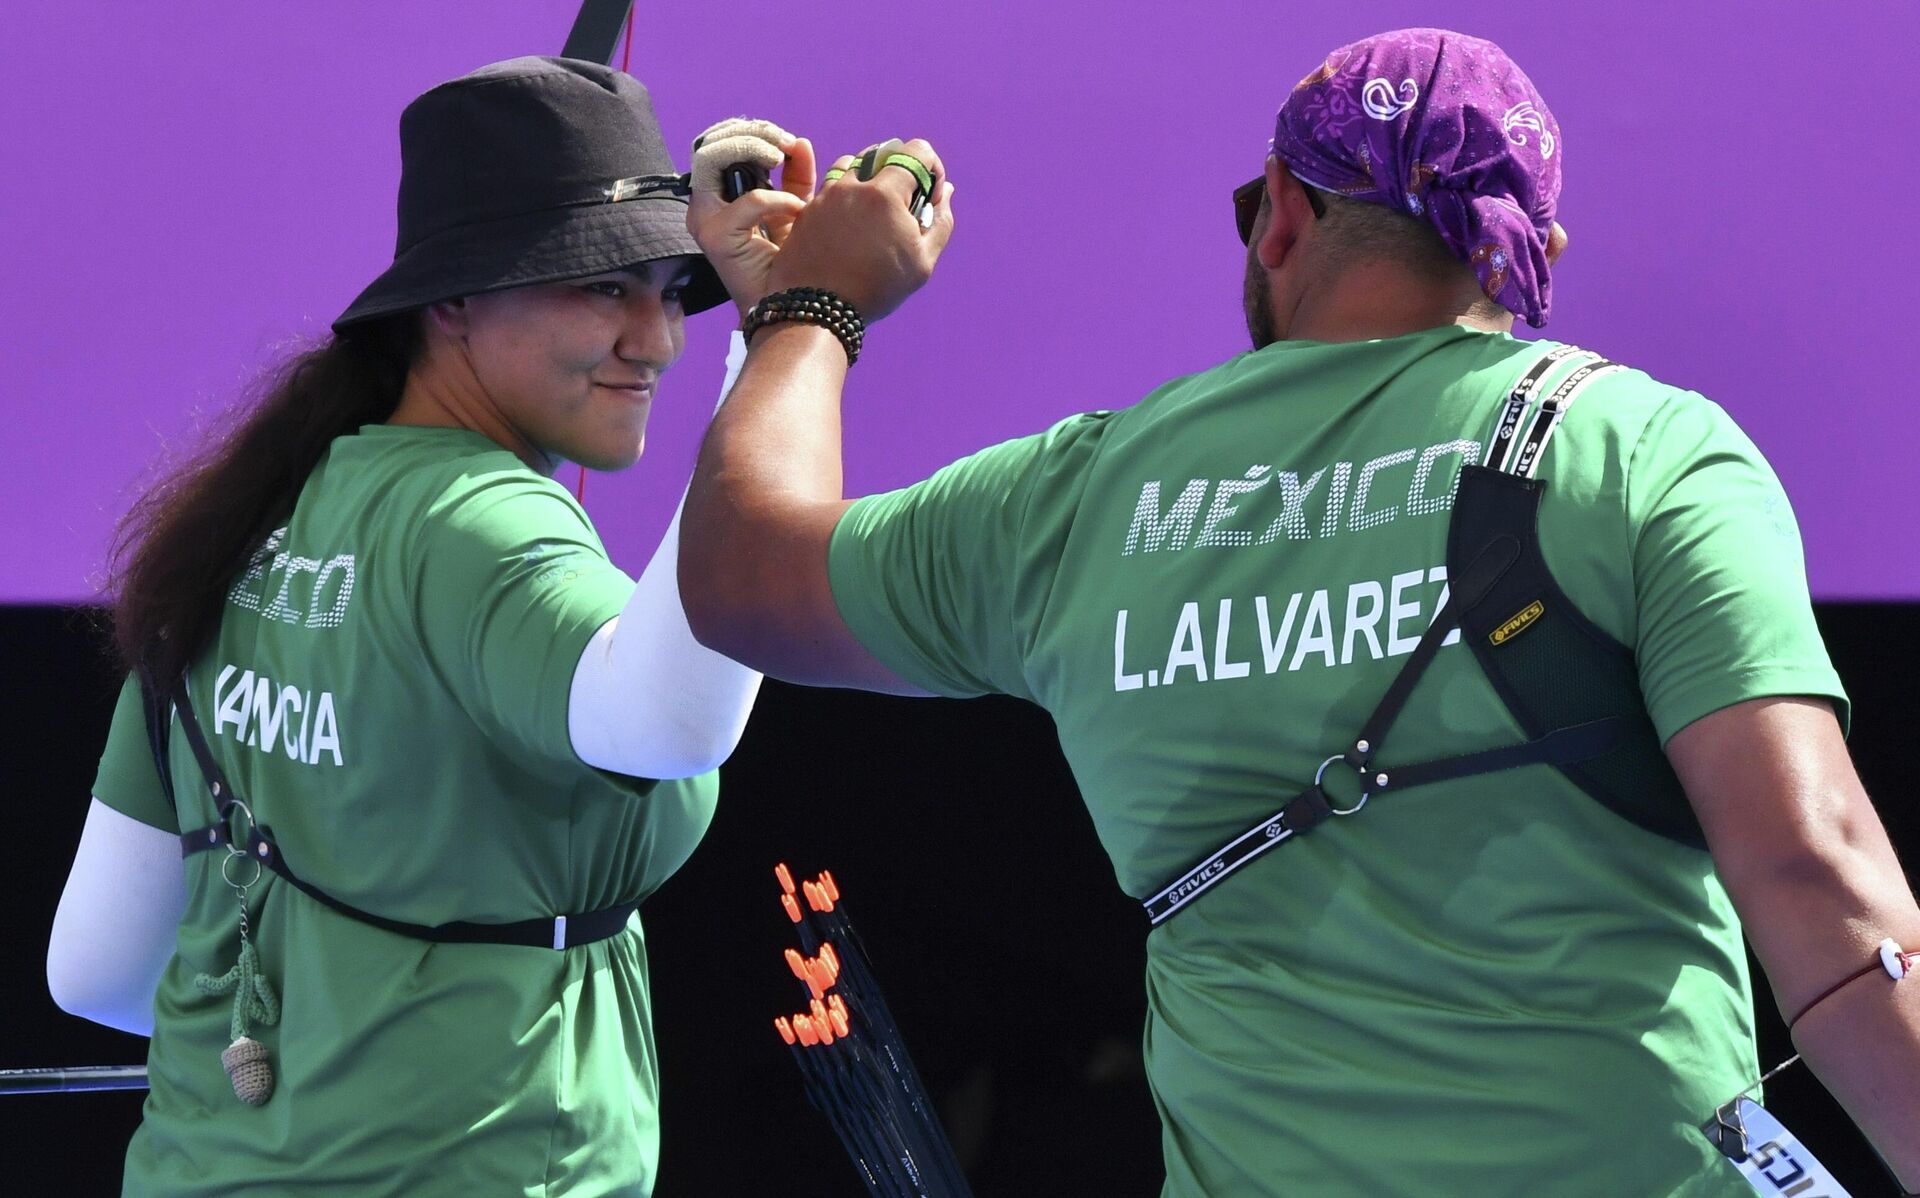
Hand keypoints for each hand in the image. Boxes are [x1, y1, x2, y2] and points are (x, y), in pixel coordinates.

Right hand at [686, 135, 816, 322]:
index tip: (786, 140)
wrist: (790, 306)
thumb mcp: (797, 208)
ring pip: (711, 157)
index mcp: (719, 196)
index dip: (751, 133)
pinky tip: (797, 211)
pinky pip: (748, 201)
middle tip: (783, 142)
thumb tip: (800, 143)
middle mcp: (704, 205)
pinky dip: (777, 199)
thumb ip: (796, 175)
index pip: (718, 144)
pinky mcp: (714, 237)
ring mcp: (704, 221)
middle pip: (711, 144)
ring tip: (781, 157)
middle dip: (750, 134)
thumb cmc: (791, 261)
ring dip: (752, 149)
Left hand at [762, 138, 954, 322]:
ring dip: (868, 180)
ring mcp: (825, 197)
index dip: (932, 167)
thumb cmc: (876, 289)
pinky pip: (829, 188)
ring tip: (873, 214)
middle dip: (899, 172)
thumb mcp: (922, 262)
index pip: (916, 150)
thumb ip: (941, 221)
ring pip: (851, 166)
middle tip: (902, 207)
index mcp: (885, 194)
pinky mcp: (806, 211)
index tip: (930, 194)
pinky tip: (850, 228)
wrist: (818, 312)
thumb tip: (946, 192)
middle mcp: (852, 186)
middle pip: (882, 154)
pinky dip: (845, 198)